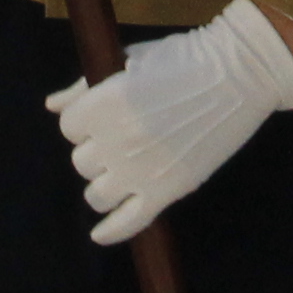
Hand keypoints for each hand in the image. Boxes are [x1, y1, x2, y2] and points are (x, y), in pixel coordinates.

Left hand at [47, 0, 292, 245]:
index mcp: (104, 104)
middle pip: (81, 161)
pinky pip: (128, 222)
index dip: (84, 120)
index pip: (69, 126)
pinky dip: (111, 231)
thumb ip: (85, 87)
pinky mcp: (168, 190)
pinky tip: (99, 234)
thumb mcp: (131, 60)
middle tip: (123, 137)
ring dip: (104, 183)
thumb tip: (51, 106)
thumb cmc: (185, 58)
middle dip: (96, 149)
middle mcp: (117, 140)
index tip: (103, 115)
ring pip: (96, 194)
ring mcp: (141, 169)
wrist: (240, 74)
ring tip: (121, 171)